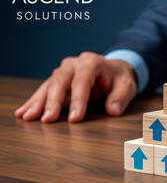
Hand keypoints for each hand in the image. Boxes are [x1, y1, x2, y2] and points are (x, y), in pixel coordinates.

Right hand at [15, 52, 136, 122]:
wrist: (114, 70)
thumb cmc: (120, 79)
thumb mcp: (127, 86)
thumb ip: (120, 98)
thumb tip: (113, 111)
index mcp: (92, 62)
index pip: (82, 81)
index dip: (78, 100)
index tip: (74, 118)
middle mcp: (74, 64)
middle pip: (60, 81)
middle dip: (52, 101)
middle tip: (47, 119)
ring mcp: (64, 71)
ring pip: (49, 85)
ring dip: (38, 102)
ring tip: (28, 116)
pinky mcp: (58, 80)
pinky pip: (45, 90)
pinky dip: (35, 101)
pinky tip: (24, 112)